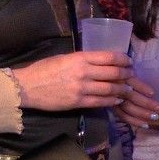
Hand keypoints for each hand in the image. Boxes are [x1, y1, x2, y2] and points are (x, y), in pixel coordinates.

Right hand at [10, 51, 131, 110]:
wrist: (26, 87)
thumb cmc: (44, 69)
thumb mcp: (65, 58)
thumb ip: (84, 59)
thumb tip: (101, 61)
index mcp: (80, 58)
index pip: (110, 57)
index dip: (123, 59)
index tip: (129, 61)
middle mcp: (84, 72)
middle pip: (114, 73)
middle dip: (126, 75)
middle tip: (131, 75)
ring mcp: (82, 88)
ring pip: (110, 89)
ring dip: (122, 89)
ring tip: (128, 89)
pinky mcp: (78, 102)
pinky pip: (101, 102)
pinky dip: (112, 101)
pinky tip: (117, 99)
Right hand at [115, 76, 158, 129]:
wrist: (116, 79)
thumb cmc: (135, 76)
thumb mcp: (146, 74)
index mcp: (126, 76)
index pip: (133, 82)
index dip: (142, 87)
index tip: (153, 93)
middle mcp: (119, 87)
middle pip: (131, 97)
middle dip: (146, 104)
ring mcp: (115, 99)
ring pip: (127, 109)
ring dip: (141, 115)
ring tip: (155, 118)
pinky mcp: (114, 108)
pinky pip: (123, 117)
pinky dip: (134, 122)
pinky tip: (145, 125)